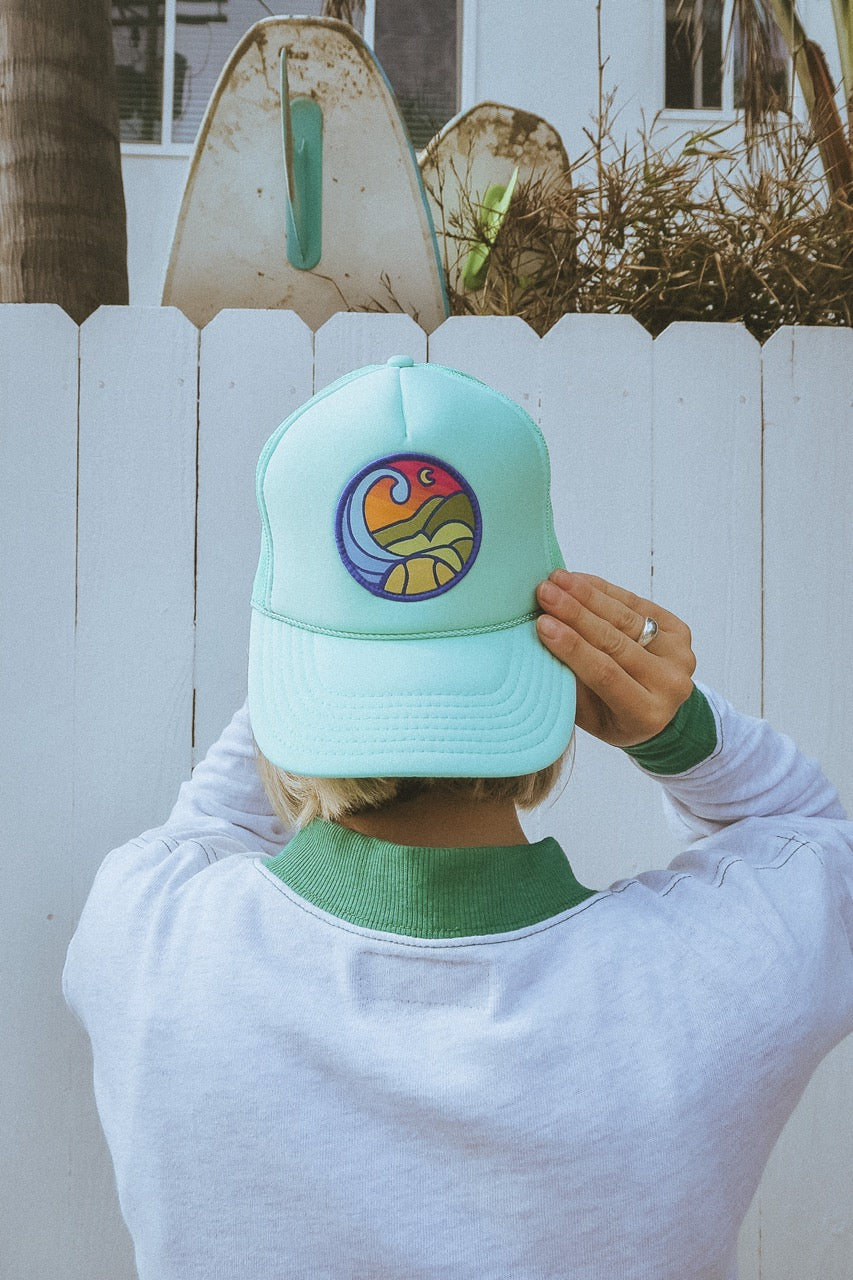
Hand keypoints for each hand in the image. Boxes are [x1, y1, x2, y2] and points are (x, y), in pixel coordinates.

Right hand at [535, 571, 696, 747]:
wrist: (659, 715)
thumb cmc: (613, 718)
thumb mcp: (589, 716)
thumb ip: (572, 685)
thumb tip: (541, 644)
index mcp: (646, 713)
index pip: (605, 673)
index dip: (573, 647)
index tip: (542, 624)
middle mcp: (670, 684)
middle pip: (616, 641)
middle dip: (575, 613)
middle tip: (545, 592)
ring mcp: (679, 655)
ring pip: (626, 618)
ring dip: (587, 595)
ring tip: (557, 580)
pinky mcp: (681, 632)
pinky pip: (638, 605)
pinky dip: (606, 590)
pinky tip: (579, 580)